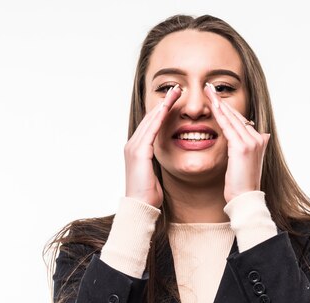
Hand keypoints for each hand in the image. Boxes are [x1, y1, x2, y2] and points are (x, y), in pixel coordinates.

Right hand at [124, 84, 180, 206]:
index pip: (151, 124)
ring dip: (163, 105)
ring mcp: (133, 147)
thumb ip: (157, 161)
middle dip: (164, 102)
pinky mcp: (138, 152)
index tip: (174, 99)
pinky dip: (159, 118)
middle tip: (176, 88)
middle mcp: (132, 144)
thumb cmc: (148, 194)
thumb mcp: (154, 173)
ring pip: (150, 120)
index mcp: (136, 149)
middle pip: (150, 117)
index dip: (162, 110)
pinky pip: (150, 130)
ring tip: (175, 92)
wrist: (140, 206)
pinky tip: (167, 107)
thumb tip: (165, 157)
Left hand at [204, 83, 269, 202]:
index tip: (216, 97)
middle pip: (237, 115)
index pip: (241, 120)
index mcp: (260, 140)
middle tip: (209, 87)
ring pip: (232, 118)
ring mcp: (252, 142)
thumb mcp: (245, 163)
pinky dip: (219, 115)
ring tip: (208, 91)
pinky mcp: (243, 147)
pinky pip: (228, 127)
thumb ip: (247, 149)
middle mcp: (259, 138)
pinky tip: (211, 106)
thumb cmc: (240, 184)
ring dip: (219, 103)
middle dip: (221, 101)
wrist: (244, 198)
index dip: (227, 108)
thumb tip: (256, 139)